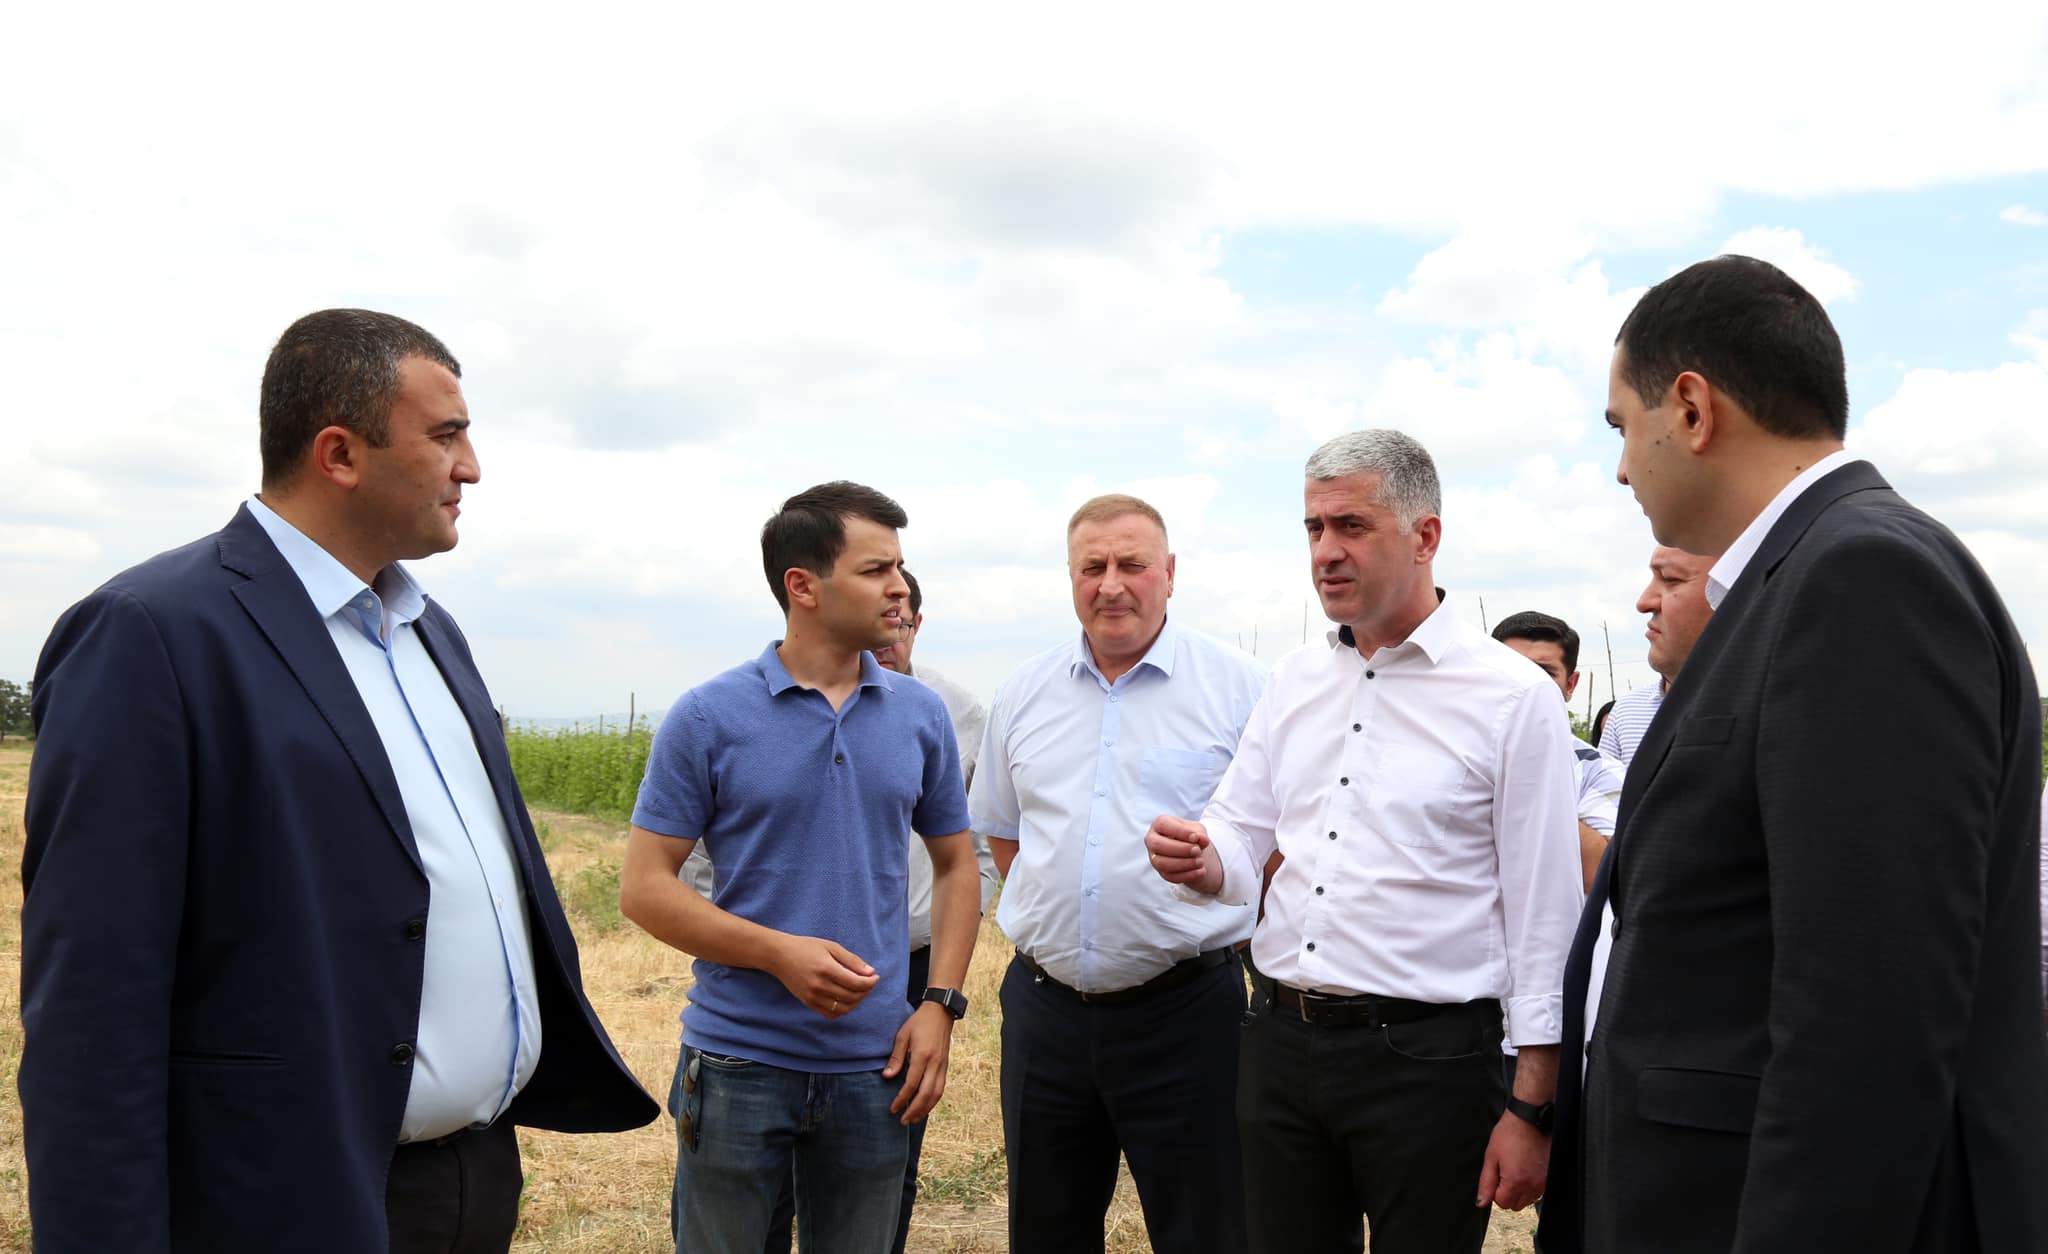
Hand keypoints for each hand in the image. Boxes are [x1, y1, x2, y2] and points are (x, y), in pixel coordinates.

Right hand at [771, 936, 879, 1018]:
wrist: (780, 956)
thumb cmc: (806, 947)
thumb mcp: (831, 946)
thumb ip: (852, 960)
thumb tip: (871, 972)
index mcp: (826, 969)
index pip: (856, 983)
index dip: (870, 982)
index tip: (875, 977)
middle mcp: (819, 985)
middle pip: (852, 997)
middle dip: (866, 991)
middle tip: (869, 982)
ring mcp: (813, 997)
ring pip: (843, 1008)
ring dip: (856, 1002)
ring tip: (859, 991)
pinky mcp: (808, 1003)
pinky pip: (831, 1014)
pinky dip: (843, 1009)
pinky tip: (846, 999)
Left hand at [883, 1002, 954, 1123]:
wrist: (941, 1012)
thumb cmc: (919, 1022)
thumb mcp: (903, 1036)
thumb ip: (896, 1058)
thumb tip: (887, 1077)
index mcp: (923, 1055)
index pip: (912, 1084)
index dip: (902, 1099)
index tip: (893, 1109)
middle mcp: (935, 1063)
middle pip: (926, 1094)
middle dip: (914, 1110)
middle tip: (903, 1121)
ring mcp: (942, 1065)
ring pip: (936, 1094)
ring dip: (925, 1109)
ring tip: (914, 1119)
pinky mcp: (946, 1066)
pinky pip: (941, 1088)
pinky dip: (933, 1100)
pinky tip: (925, 1106)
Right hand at [1144, 815, 1222, 894]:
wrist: (1192, 851)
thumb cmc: (1191, 836)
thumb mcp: (1198, 830)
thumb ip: (1200, 833)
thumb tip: (1201, 839)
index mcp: (1159, 824)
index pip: (1163, 825)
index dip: (1180, 831)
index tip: (1196, 837)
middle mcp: (1152, 840)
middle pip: (1157, 845)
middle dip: (1180, 849)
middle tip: (1197, 850)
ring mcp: (1154, 858)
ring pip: (1162, 863)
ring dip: (1184, 864)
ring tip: (1200, 862)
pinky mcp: (1162, 872)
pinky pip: (1170, 876)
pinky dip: (1187, 875)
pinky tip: (1201, 871)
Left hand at [1475, 1110, 1548, 1210]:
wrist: (1529, 1119)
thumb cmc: (1509, 1134)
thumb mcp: (1491, 1157)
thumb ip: (1486, 1183)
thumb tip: (1481, 1202)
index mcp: (1515, 1182)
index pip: (1502, 1203)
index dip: (1495, 1191)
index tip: (1496, 1176)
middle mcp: (1532, 1186)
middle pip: (1516, 1205)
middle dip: (1507, 1193)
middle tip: (1505, 1172)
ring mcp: (1543, 1182)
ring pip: (1528, 1200)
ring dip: (1520, 1190)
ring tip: (1516, 1168)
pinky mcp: (1550, 1176)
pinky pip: (1538, 1191)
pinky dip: (1531, 1185)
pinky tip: (1526, 1168)